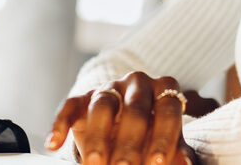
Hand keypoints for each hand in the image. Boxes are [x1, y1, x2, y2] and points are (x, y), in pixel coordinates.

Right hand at [48, 71, 200, 164]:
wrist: (125, 121)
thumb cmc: (153, 133)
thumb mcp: (167, 140)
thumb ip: (176, 150)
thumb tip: (186, 164)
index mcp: (164, 89)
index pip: (168, 107)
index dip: (164, 135)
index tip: (158, 162)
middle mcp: (137, 83)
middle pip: (135, 108)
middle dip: (130, 142)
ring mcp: (108, 88)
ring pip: (102, 105)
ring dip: (97, 138)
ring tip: (94, 164)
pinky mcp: (82, 97)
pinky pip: (69, 106)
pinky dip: (60, 124)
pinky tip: (54, 144)